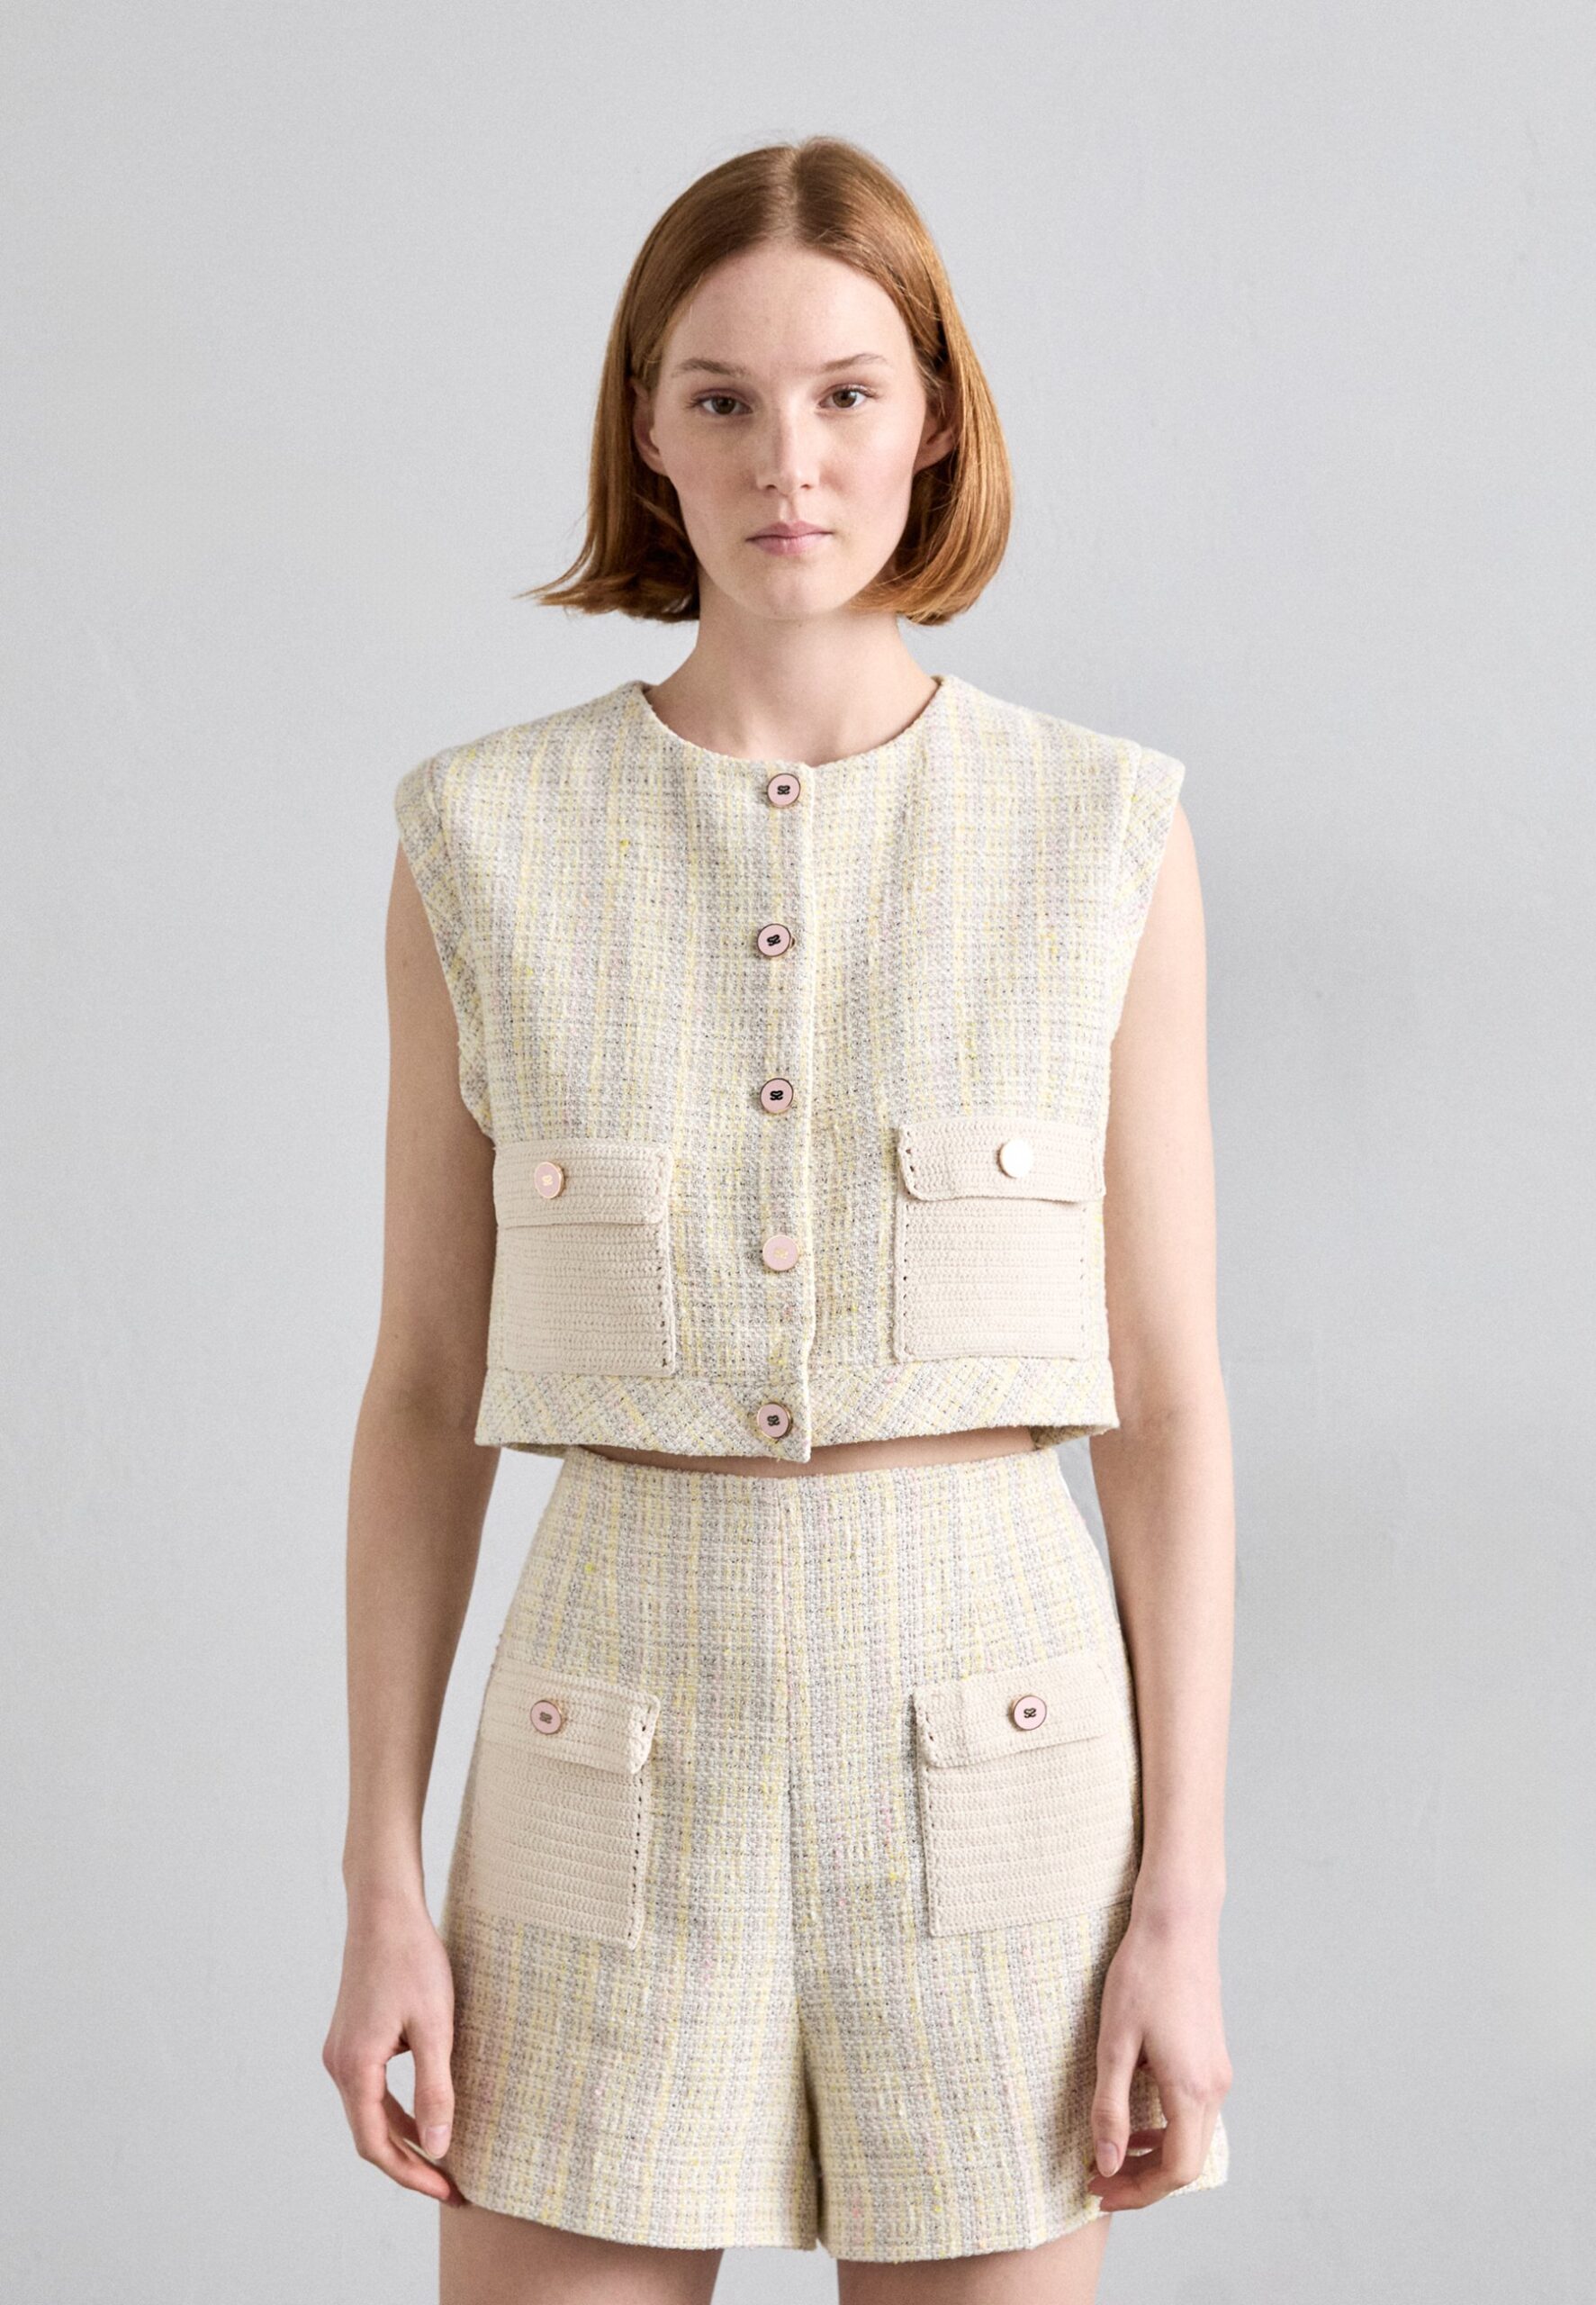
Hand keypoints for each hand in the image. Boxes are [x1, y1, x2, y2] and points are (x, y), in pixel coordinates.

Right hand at [322, 1893, 465, 2206]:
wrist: (384, 1910)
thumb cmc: (413, 1961)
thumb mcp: (434, 2027)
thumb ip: (435, 2089)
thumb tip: (437, 2148)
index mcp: (356, 2068)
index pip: (377, 2145)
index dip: (411, 2174)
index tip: (447, 2190)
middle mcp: (339, 2064)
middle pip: (369, 2135)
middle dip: (409, 2163)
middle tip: (450, 2183)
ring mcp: (341, 2050)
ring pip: (369, 2112)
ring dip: (402, 2137)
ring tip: (442, 2157)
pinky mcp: (350, 2036)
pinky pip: (370, 2089)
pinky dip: (395, 2109)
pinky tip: (426, 2111)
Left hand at [1085, 1902, 1231, 2212]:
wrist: (1178, 1923)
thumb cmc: (1142, 1975)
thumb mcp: (1114, 2043)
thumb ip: (1111, 2108)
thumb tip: (1108, 2163)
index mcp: (1192, 2089)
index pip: (1176, 2171)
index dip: (1136, 2191)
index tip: (1098, 2189)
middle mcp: (1214, 2089)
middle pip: (1187, 2163)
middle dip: (1142, 2181)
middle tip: (1098, 2180)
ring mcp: (1217, 2074)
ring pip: (1192, 2139)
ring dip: (1153, 2156)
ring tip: (1110, 2155)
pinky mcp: (1212, 2059)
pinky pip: (1193, 2114)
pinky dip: (1165, 2130)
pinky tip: (1134, 2119)